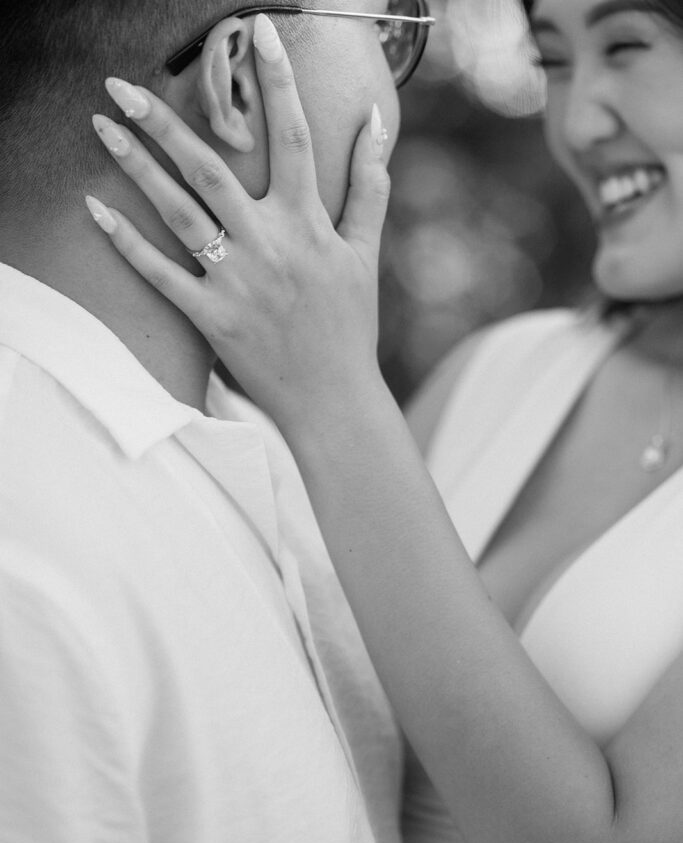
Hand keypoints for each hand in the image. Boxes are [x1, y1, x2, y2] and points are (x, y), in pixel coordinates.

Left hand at [86, 14, 390, 431]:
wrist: (334, 398)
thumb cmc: (350, 325)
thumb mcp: (365, 252)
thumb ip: (370, 186)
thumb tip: (377, 124)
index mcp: (308, 223)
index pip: (292, 137)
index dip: (276, 81)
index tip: (258, 31)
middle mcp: (269, 244)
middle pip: (211, 167)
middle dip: (165, 120)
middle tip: (122, 84)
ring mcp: (237, 281)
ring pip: (178, 211)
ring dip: (136, 166)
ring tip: (101, 126)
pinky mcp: (211, 317)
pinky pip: (161, 276)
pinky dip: (127, 244)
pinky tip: (94, 209)